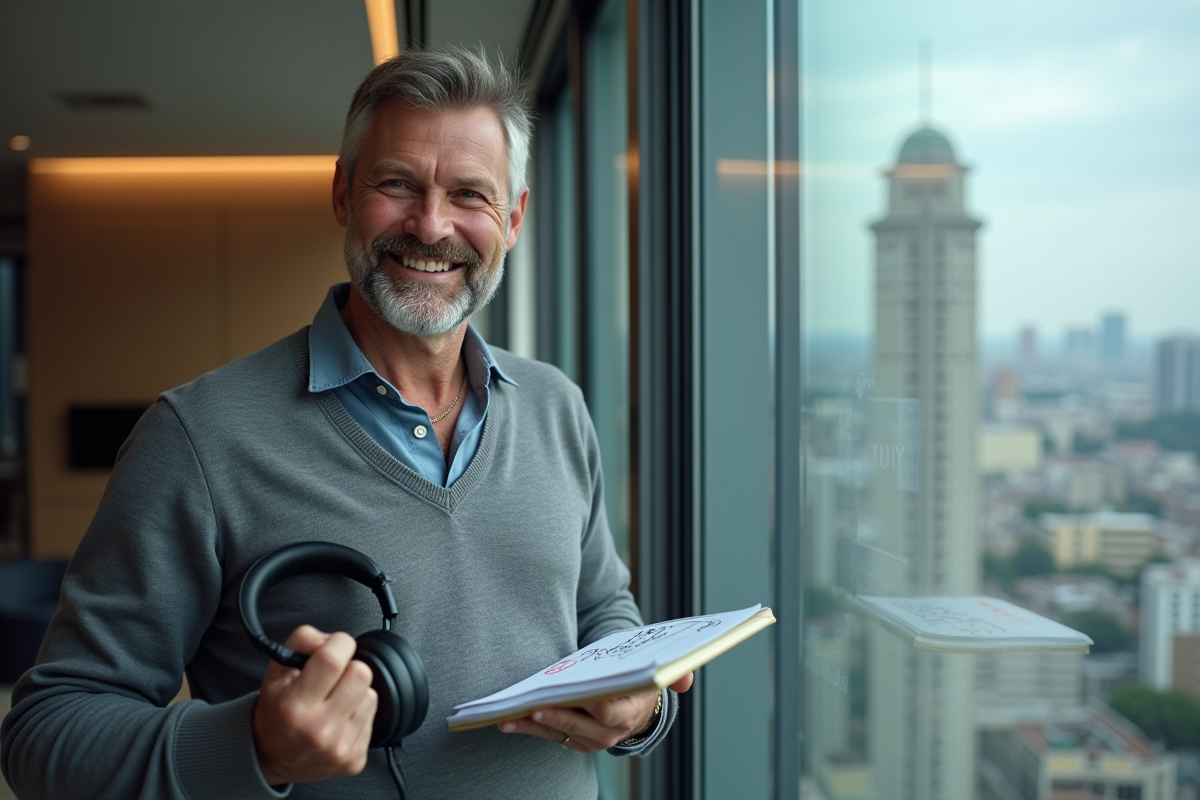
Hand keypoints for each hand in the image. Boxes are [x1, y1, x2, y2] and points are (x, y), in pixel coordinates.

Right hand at [252, 625, 377, 785]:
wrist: (273, 758)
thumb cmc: (276, 713)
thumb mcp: (276, 671)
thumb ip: (300, 642)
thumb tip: (328, 637)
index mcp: (295, 705)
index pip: (333, 658)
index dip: (339, 643)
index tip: (334, 647)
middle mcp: (318, 729)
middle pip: (361, 673)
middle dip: (350, 668)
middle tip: (334, 678)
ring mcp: (339, 747)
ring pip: (371, 695)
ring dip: (356, 693)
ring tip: (335, 701)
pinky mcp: (355, 759)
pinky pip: (373, 718)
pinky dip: (359, 714)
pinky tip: (340, 719)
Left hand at [499, 673, 692, 751]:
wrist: (636, 707)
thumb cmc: (639, 681)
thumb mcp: (658, 675)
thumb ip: (675, 674)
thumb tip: (687, 679)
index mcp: (629, 713)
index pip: (609, 712)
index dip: (591, 705)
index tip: (574, 695)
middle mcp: (609, 733)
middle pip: (578, 725)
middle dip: (555, 716)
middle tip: (533, 706)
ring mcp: (589, 740)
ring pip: (558, 733)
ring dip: (532, 725)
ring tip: (509, 717)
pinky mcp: (573, 740)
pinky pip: (549, 736)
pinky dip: (528, 728)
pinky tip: (509, 720)